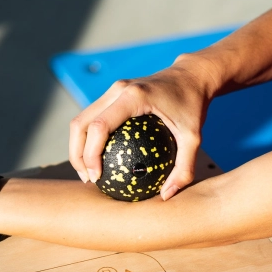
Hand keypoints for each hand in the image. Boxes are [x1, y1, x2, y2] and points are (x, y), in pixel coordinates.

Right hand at [69, 57, 216, 199]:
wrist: (191, 75)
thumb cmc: (194, 105)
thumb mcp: (194, 137)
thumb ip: (184, 167)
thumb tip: (166, 195)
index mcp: (133, 97)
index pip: (99, 126)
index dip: (90, 154)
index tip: (96, 177)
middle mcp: (116, 90)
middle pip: (80, 123)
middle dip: (77, 154)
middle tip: (88, 179)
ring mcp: (111, 91)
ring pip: (81, 120)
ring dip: (78, 147)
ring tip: (88, 172)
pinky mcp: (111, 95)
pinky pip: (91, 117)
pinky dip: (87, 138)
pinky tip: (97, 158)